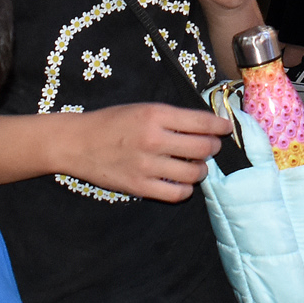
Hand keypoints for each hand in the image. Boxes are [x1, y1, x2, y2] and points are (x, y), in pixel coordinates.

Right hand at [67, 102, 232, 200]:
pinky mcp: (140, 187)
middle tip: (212, 146)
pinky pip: (177, 193)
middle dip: (214, 147)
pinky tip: (182, 182)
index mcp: (155, 115)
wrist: (77, 143)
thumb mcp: (142, 109)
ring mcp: (147, 165)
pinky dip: (186, 189)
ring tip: (196, 165)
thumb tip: (206, 125)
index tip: (226, 127)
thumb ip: (172, 117)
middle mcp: (153, 139)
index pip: (201, 121)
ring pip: (194, 173)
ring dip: (201, 169)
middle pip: (203, 148)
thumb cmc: (111, 122)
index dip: (220, 125)